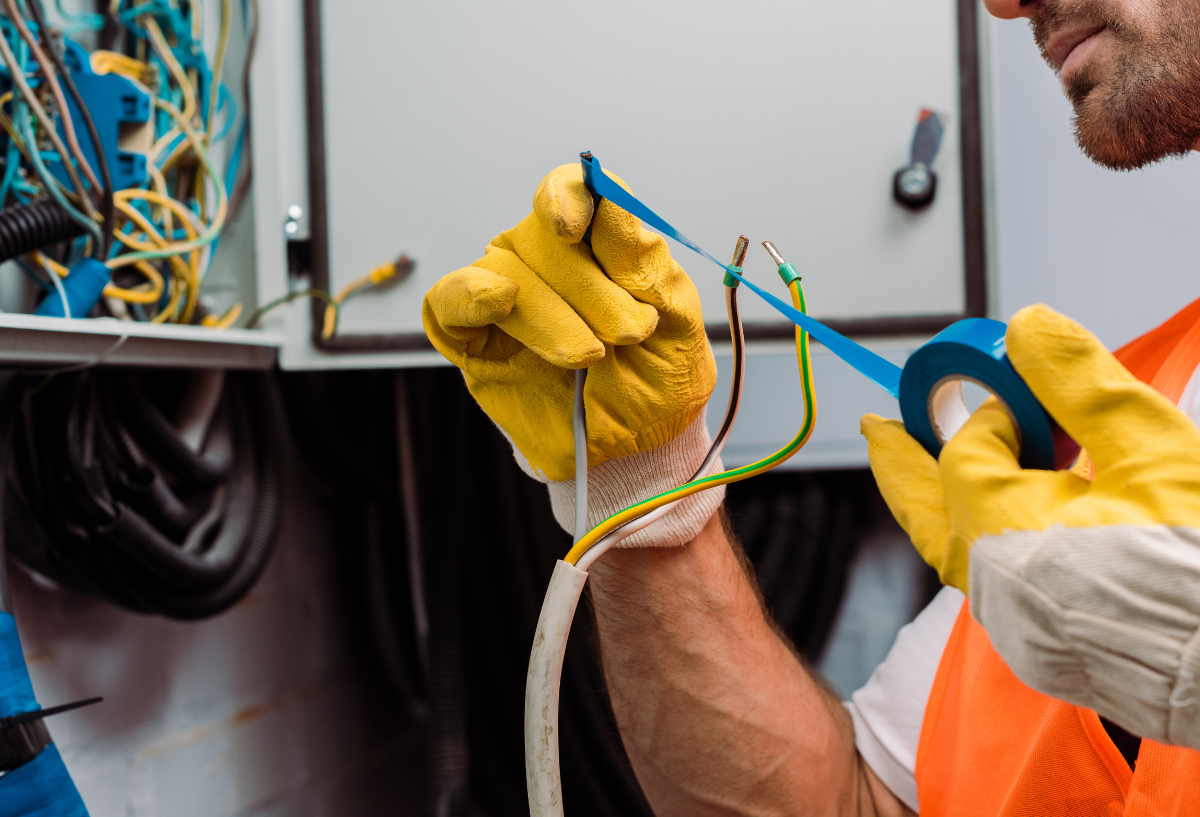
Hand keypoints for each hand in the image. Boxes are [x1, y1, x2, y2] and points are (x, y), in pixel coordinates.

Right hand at [423, 164, 720, 545]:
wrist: (639, 446)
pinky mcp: (471, 338)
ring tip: (591, 356)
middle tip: (629, 333)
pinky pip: (449, 301)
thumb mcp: (673, 315)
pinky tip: (499, 302)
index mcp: (592, 240)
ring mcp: (502, 295)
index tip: (573, 226)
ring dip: (550, 315)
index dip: (569, 197)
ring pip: (503, 272)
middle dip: (589, 289)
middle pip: (539, 237)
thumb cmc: (657, 375)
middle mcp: (541, 258)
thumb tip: (610, 196)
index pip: (571, 192)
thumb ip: (639, 257)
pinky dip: (469, 295)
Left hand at [863, 303, 1199, 745]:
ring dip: (936, 504)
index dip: (995, 416)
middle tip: (878, 429)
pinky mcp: (1043, 647)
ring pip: (951, 552)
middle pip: (927, 509)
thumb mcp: (1155, 454)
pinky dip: (978, 543)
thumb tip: (1030, 326)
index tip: (1028, 395)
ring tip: (921, 472)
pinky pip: (987, 585)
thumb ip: (1083, 387)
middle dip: (902, 463)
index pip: (970, 454)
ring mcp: (1014, 623)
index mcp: (1006, 533)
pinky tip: (998, 528)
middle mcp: (993, 585)